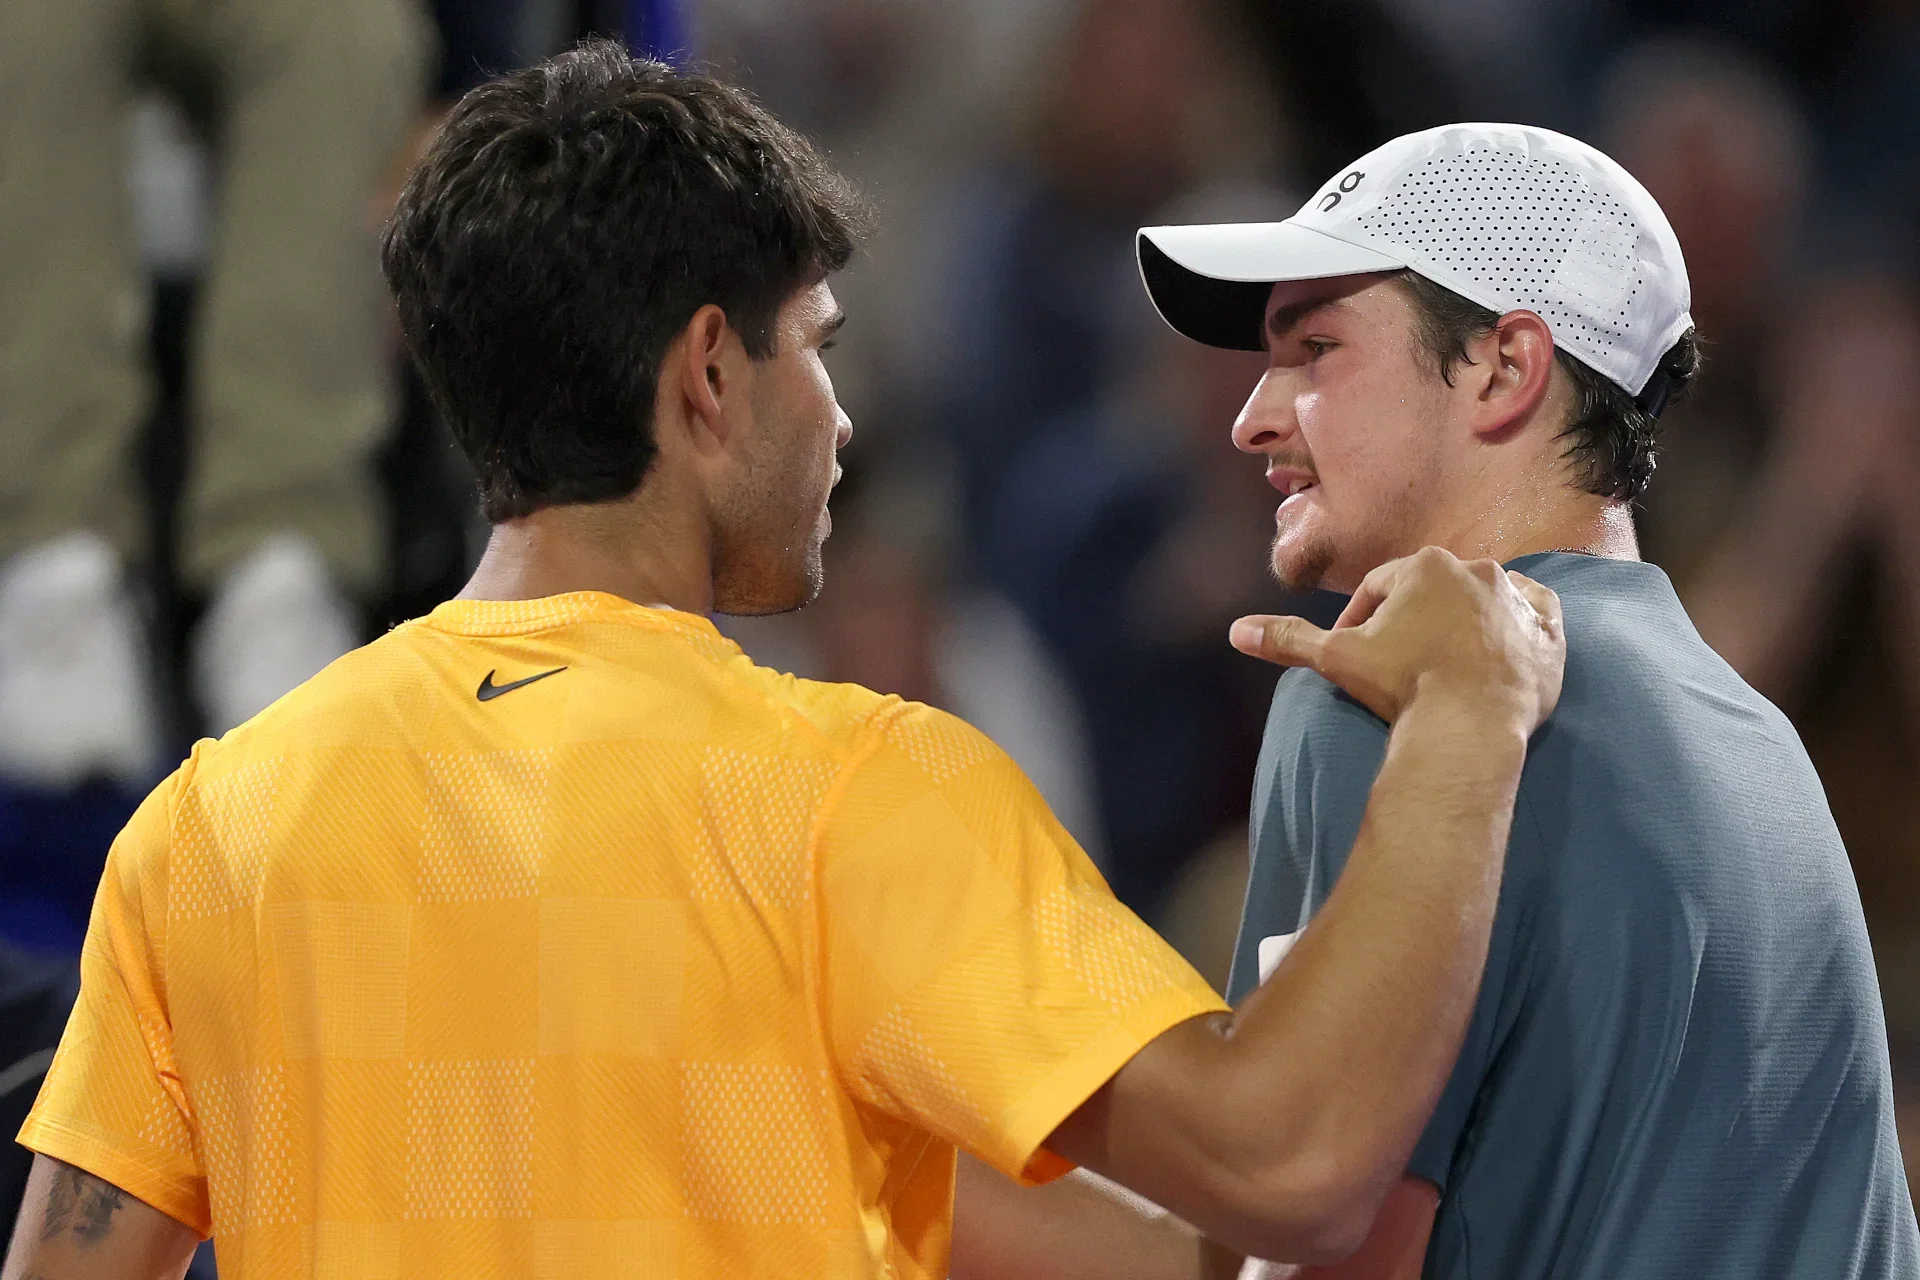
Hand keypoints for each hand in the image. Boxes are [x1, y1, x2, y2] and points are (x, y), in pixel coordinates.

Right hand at [1228, 547, 1563, 732]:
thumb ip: (1289, 638)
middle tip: (1401, 662)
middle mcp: (1476, 570)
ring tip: (1447, 661)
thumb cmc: (1402, 686)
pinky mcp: (1551, 632)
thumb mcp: (1337, 660)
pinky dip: (1520, 629)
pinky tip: (1501, 649)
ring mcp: (1518, 599)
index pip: (1381, 587)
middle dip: (1416, 619)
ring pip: (1485, 599)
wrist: (1470, 726)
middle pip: (1433, 591)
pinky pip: (1537, 618)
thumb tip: (1237, 631)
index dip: (1362, 620)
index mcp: (1424, 566)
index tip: (1357, 652)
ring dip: (1466, 620)